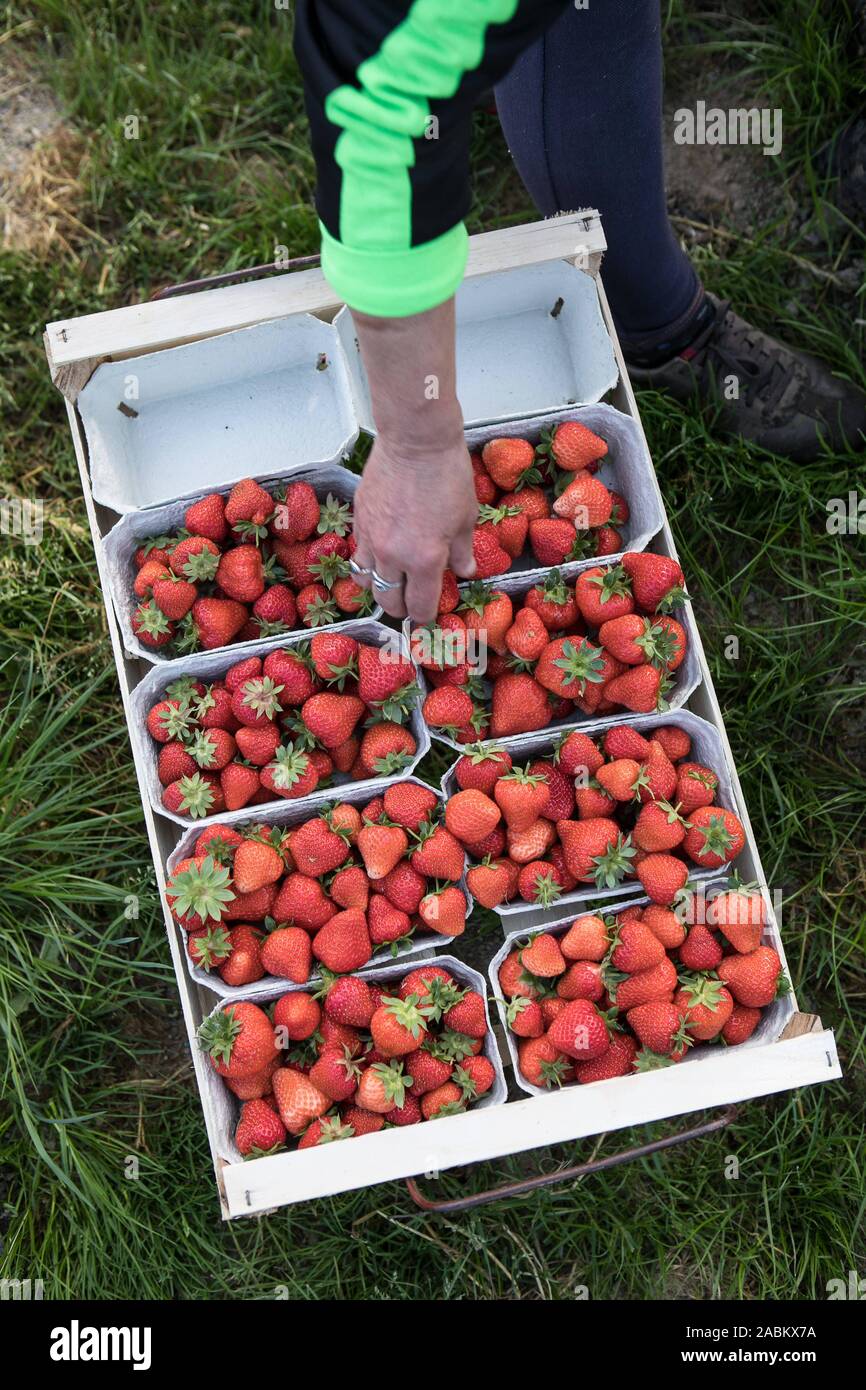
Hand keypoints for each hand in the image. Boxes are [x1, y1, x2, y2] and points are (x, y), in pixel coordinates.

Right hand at [352, 437, 476, 622]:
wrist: (415, 441)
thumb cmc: (447, 475)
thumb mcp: (465, 518)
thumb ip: (462, 551)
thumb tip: (466, 572)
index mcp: (424, 560)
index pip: (420, 606)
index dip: (425, 616)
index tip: (428, 616)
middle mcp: (393, 556)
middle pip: (389, 601)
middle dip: (401, 608)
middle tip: (410, 604)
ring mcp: (371, 538)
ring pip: (365, 581)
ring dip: (379, 588)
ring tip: (390, 582)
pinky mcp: (359, 520)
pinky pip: (359, 552)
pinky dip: (369, 561)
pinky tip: (381, 553)